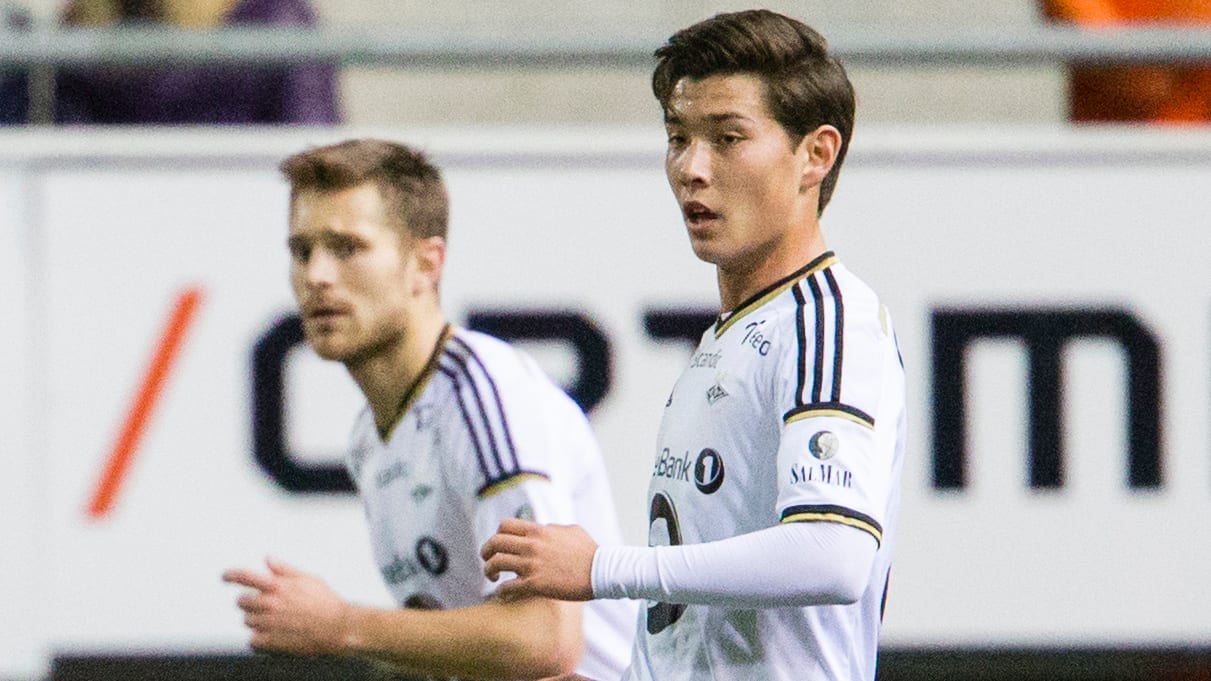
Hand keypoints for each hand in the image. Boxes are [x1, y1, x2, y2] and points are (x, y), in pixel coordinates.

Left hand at [221, 557, 350, 655]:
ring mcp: (269, 624)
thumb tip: (269, 559)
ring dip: (257, 620)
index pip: (245, 576)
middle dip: (251, 602)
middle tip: (267, 606)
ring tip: (277, 621)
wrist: (337, 628)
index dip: (231, 575)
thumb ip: (285, 569)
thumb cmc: (326, 603)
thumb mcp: (308, 579)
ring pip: (247, 621)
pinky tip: (274, 635)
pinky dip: (260, 638)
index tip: (225, 576)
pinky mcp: (270, 642)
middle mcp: (270, 604)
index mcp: (278, 586)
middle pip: (242, 601)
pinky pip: (252, 640)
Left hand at [480, 519, 596, 601]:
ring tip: (493, 577)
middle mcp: (531, 545)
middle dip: (486, 551)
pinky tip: (504, 594)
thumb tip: (544, 529)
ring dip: (489, 570)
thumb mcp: (571, 531)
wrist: (601, 571)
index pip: (505, 525)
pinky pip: (507, 587)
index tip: (500, 544)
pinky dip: (501, 591)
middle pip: (495, 543)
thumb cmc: (590, 551)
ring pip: (496, 563)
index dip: (498, 534)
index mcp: (539, 530)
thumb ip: (553, 528)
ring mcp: (532, 564)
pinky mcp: (535, 584)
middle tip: (488, 560)